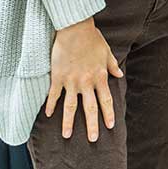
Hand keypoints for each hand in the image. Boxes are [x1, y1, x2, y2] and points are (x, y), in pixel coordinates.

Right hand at [46, 17, 122, 141]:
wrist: (75, 29)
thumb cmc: (92, 39)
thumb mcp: (106, 52)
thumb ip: (112, 66)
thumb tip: (119, 76)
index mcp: (100, 76)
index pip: (106, 99)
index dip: (108, 113)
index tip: (110, 126)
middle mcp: (86, 82)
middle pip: (90, 108)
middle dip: (92, 125)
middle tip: (93, 139)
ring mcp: (71, 81)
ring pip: (70, 107)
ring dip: (68, 122)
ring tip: (67, 136)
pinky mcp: (58, 77)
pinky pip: (54, 95)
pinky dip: (51, 106)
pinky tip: (48, 115)